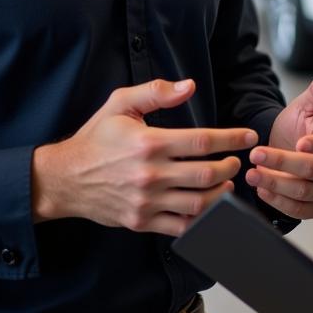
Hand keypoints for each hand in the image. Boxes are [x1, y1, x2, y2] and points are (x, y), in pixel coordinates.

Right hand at [32, 78, 257, 236]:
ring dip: (221, 193)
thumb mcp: (120, 104)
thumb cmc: (96, 138)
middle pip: (206, 174)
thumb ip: (156, 91)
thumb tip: (189, 86)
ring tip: (227, 183)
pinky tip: (208, 207)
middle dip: (230, 167)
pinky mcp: (141, 222)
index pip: (202, 142)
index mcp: (149, 143)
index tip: (248, 136)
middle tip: (236, 161)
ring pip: (198, 203)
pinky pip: (180, 226)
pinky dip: (201, 219)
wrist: (65, 179)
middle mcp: (150, 174)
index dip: (231, 139)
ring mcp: (146, 201)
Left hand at [246, 67, 312, 218]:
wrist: (285, 148)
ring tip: (251, 173)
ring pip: (301, 191)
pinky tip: (261, 189)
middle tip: (256, 154)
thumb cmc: (298, 126)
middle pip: (311, 169)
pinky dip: (278, 201)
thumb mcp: (305, 106)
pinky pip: (298, 210)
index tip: (298, 143)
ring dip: (274, 183)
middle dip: (281, 162)